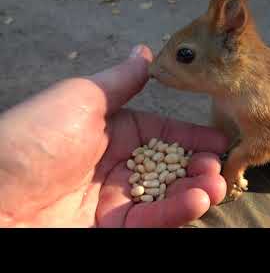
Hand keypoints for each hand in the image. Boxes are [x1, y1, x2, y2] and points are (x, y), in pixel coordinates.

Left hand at [0, 45, 226, 226]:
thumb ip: (122, 80)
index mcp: (112, 132)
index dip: (192, 137)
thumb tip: (146, 51)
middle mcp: (117, 165)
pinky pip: (151, 219)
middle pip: (169, 166)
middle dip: (199, 166)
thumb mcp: (84, 98)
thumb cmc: (38, 137)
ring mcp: (115, 199)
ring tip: (217, 185)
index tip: (219, 139)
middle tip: (220, 165)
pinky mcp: (113, 228)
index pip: (163, 134)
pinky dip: (176, 211)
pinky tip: (197, 199)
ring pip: (166, 195)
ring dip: (196, 190)